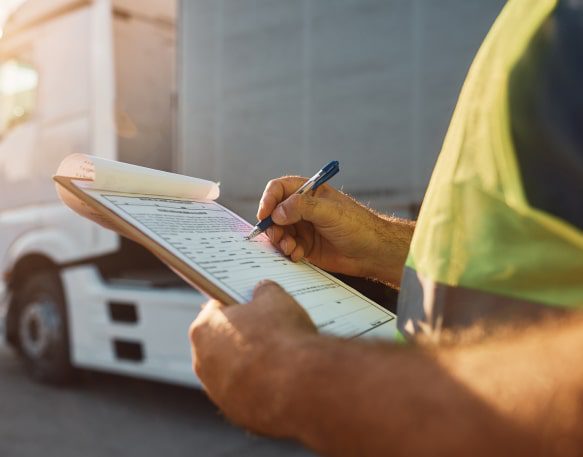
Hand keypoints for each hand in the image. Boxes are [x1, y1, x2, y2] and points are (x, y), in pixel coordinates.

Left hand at [189, 280, 316, 434]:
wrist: (298, 385)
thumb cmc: (281, 337)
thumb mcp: (276, 298)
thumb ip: (264, 291)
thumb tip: (264, 290)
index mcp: (204, 329)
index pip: (216, 309)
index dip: (236, 304)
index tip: (250, 303)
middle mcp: (202, 362)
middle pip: (222, 342)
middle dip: (242, 335)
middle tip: (268, 329)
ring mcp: (218, 392)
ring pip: (233, 373)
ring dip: (250, 366)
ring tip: (280, 357)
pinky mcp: (237, 414)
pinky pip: (248, 395)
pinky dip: (261, 389)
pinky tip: (283, 380)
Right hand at [257, 177, 413, 285]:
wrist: (373, 252)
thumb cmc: (358, 226)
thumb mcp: (330, 212)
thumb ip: (302, 208)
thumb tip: (277, 212)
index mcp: (309, 192)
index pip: (279, 189)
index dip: (269, 200)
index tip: (265, 215)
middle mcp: (303, 209)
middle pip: (274, 213)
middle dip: (272, 226)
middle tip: (278, 237)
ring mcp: (303, 228)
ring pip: (278, 232)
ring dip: (280, 241)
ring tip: (291, 248)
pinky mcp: (305, 246)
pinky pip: (287, 248)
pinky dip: (288, 252)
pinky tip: (299, 255)